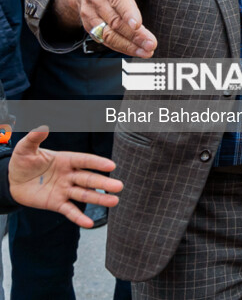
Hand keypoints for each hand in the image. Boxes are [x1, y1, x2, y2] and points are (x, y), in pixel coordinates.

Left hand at [8, 127, 122, 228]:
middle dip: (104, 183)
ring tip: (114, 202)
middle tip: (119, 187)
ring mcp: (64, 190)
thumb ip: (34, 139)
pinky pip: (69, 211)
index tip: (111, 166)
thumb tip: (43, 127)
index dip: (97, 163)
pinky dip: (79, 218)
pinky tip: (89, 224)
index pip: (84, 161)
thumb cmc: (22, 162)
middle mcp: (69, 175)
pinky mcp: (56, 203)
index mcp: (66, 160)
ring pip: (84, 194)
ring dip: (99, 198)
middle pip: (89, 179)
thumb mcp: (25, 149)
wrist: (12, 182)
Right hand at [56, 0, 161, 56]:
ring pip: (108, 34)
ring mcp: (90, 13)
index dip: (127, 11)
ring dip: (128, 45)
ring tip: (147, 51)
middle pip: (115, 20)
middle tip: (152, 43)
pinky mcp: (89, 26)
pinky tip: (137, 52)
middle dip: (134, 34)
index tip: (138, 25)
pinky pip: (104, 40)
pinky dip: (121, 47)